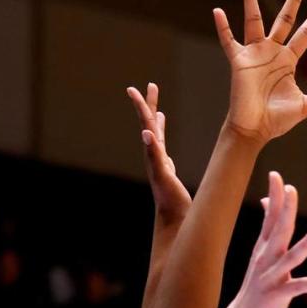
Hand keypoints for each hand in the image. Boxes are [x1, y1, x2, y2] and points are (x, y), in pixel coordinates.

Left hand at [127, 82, 190, 224]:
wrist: (174, 222)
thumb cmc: (170, 201)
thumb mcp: (163, 176)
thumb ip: (155, 155)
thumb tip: (146, 134)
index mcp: (153, 154)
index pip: (146, 125)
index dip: (141, 106)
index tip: (132, 89)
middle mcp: (154, 156)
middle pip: (150, 125)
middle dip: (149, 105)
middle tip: (150, 85)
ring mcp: (159, 162)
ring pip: (156, 135)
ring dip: (155, 118)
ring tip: (156, 105)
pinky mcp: (166, 169)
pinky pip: (162, 147)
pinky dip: (161, 136)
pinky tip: (160, 133)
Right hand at [215, 0, 306, 144]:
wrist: (254, 129)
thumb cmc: (276, 120)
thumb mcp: (303, 107)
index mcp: (288, 61)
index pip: (304, 35)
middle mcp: (272, 52)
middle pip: (284, 19)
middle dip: (293, 0)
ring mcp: (255, 54)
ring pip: (253, 20)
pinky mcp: (239, 61)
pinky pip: (228, 41)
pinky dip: (222, 27)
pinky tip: (217, 11)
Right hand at [224, 171, 306, 307]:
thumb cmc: (257, 284)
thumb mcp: (261, 254)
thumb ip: (268, 229)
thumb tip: (270, 202)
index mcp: (264, 248)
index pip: (270, 217)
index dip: (274, 197)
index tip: (276, 175)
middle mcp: (266, 259)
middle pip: (278, 231)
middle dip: (285, 210)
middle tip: (291, 189)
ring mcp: (271, 277)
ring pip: (289, 259)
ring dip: (303, 247)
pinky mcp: (278, 295)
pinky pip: (298, 287)